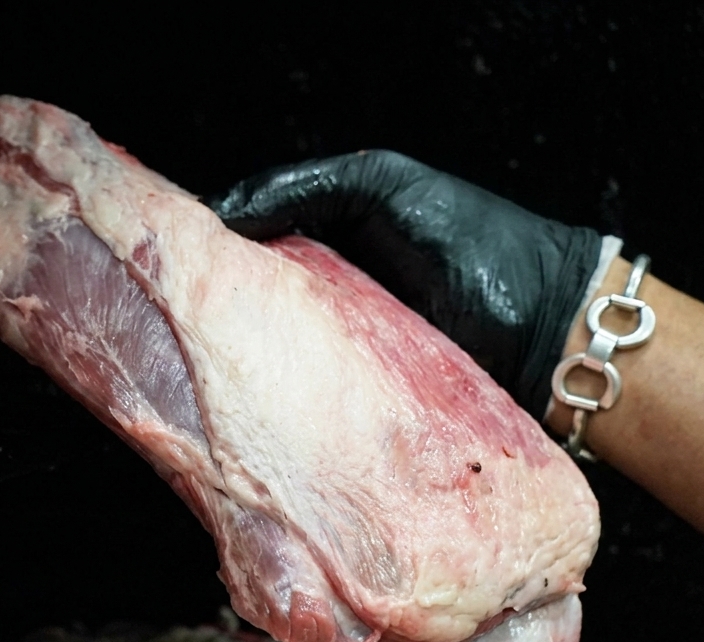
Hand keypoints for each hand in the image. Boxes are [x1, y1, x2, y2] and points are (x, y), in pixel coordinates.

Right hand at [206, 151, 603, 418]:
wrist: (540, 325)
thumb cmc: (475, 241)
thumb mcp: (382, 186)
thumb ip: (307, 187)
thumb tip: (227, 214)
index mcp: (324, 233)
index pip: (245, 233)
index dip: (204, 239)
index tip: (163, 247)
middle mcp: (320, 291)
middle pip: (243, 294)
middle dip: (206, 296)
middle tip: (167, 300)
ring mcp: (331, 344)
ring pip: (263, 343)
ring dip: (232, 345)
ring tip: (192, 343)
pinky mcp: (346, 391)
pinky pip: (297, 385)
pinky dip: (269, 384)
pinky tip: (242, 381)